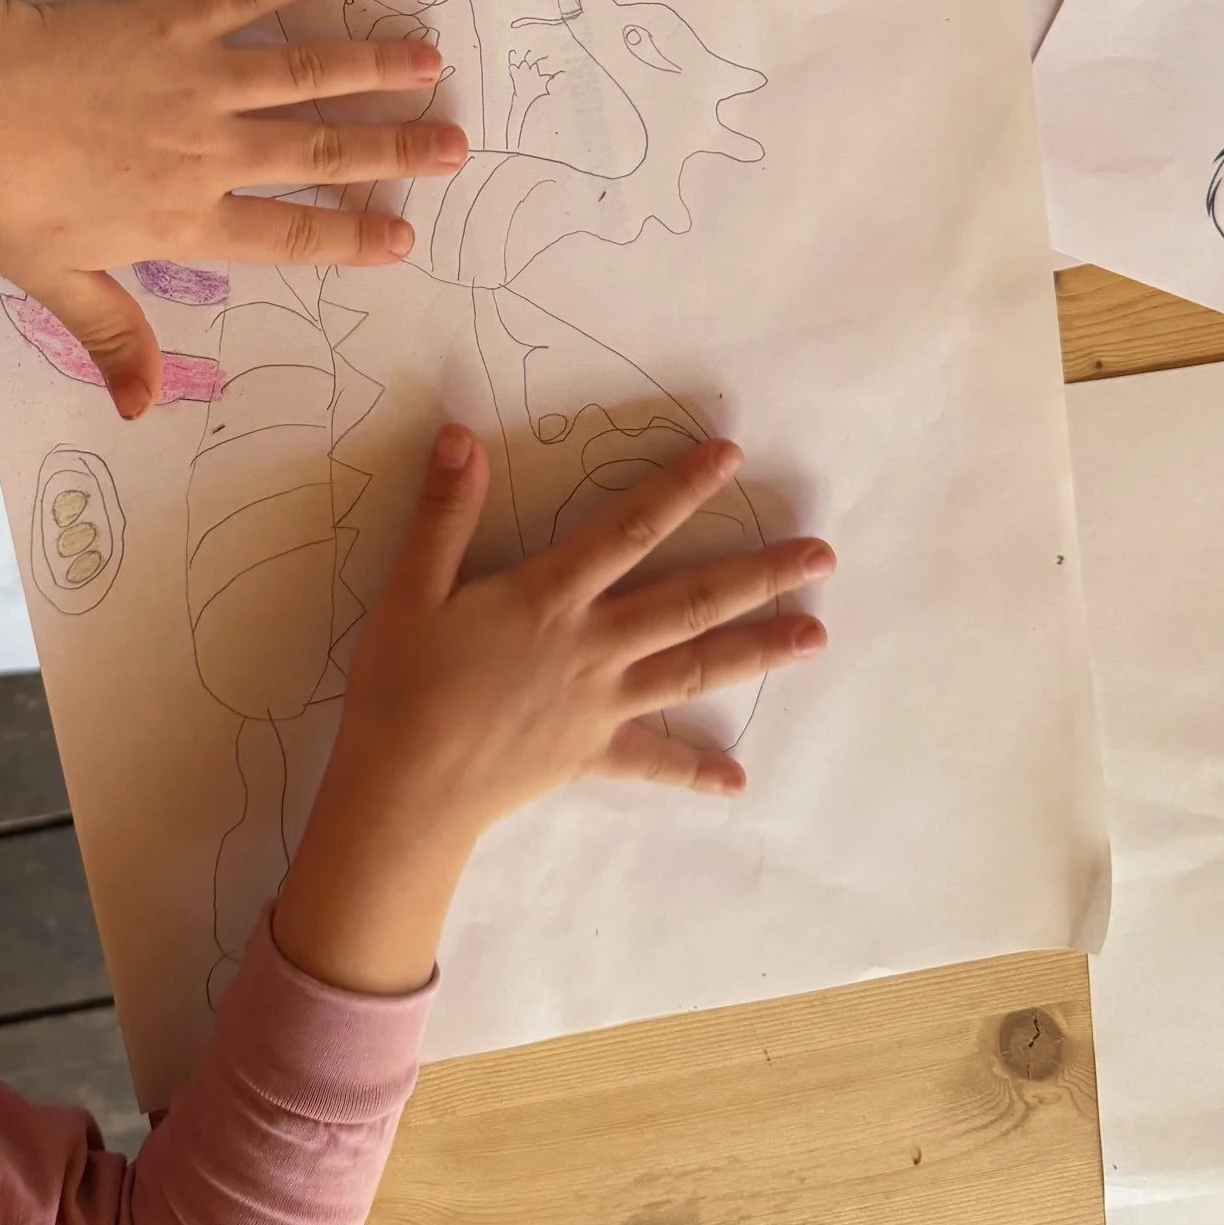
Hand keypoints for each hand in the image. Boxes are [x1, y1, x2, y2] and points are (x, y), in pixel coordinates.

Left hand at [0, 0, 467, 414]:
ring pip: (304, 75)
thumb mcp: (53, 280)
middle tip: (457, 145)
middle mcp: (210, 151)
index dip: (350, 239)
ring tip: (428, 59)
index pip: (287, 237)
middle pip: (321, 154)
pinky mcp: (174, 21)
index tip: (405, 237)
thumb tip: (143, 407)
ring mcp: (198, 80)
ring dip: (370, 66)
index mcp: (185, 219)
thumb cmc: (1, 195)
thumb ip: (112, 335)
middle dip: (396, 151)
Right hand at [272, 426, 832, 993]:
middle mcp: (593, 646)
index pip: (628, 529)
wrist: (404, 789)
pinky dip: (694, 771)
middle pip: (690, 601)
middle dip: (759, 575)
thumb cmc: (401, 685)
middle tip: (822, 556)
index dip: (679, 488)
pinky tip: (737, 779)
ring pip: (694, 670)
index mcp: (550, 598)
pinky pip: (653, 762)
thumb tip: (462, 435)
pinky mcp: (592, 755)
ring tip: (816, 636)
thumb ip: (444, 512)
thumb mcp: (410, 588)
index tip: (731, 457)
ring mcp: (601, 705)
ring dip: (758, 651)